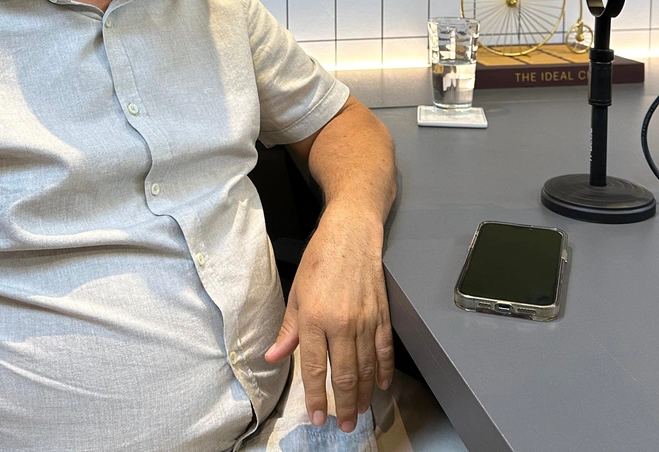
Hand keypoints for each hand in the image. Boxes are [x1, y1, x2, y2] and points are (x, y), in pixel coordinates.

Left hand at [263, 205, 394, 432]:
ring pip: (367, 367)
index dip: (316, 396)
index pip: (315, 368)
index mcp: (315, 318)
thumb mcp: (297, 292)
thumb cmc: (320, 259)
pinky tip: (382, 385)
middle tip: (345, 425)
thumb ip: (289, 329)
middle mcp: (341, 324)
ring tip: (360, 412)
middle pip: (345, 374)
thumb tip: (273, 357)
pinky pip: (385, 350)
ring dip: (364, 393)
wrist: (351, 234)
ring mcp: (365, 321)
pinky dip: (385, 370)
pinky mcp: (382, 315)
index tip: (317, 417)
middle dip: (344, 404)